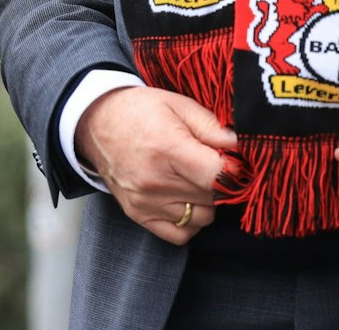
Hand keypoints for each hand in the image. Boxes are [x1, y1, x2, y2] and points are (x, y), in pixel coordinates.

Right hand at [75, 86, 235, 244]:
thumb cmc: (141, 110)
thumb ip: (212, 127)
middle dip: (223, 182)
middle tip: (216, 164)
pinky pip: (180, 234)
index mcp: (168, 149)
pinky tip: (188, 199)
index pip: (217, 176)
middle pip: (213, 197)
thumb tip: (242, 145)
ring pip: (202, 218)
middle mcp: (155, 181)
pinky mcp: (138, 215)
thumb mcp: (179, 105)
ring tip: (198, 179)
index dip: (235, 171)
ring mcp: (146, 202)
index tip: (236, 161)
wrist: (97, 122)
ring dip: (208, 201)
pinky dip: (191, 221)